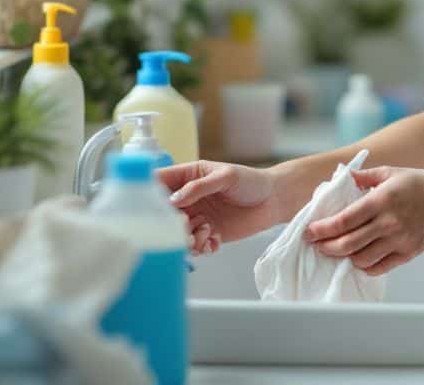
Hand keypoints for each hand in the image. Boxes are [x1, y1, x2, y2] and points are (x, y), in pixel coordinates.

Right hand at [157, 160, 282, 255]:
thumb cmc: (252, 181)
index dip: (148, 192)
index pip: (159, 181)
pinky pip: (194, 246)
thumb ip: (199, 187)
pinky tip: (214, 242)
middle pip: (164, 213)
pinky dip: (201, 248)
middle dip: (171, 222)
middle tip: (187, 222)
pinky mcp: (208, 234)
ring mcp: (197, 217)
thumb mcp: (226, 176)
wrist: (275, 200)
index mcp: (188, 176)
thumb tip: (173, 199)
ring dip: (187, 238)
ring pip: (177, 233)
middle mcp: (188, 198)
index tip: (148, 205)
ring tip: (205, 234)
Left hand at [304, 166, 423, 275]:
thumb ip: (364, 176)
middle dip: (326, 247)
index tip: (310, 231)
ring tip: (336, 250)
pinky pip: (379, 267)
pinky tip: (358, 258)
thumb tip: (343, 178)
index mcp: (381, 200)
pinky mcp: (408, 253)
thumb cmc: (422, 183)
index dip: (322, 229)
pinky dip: (364, 266)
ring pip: (361, 259)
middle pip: (347, 244)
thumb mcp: (391, 172)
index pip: (343, 220)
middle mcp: (388, 223)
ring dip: (344, 257)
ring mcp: (399, 241)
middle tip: (316, 245)